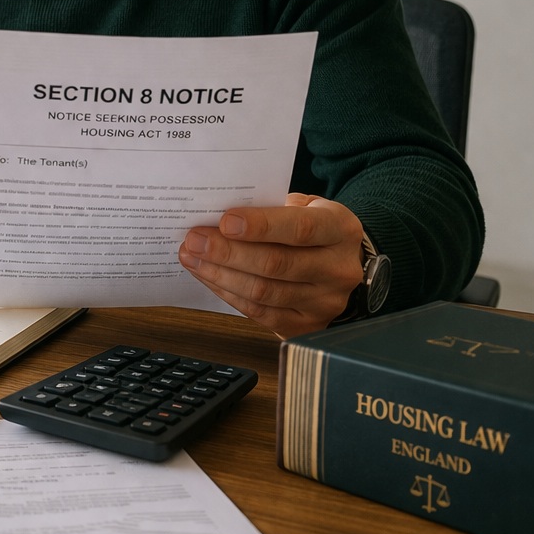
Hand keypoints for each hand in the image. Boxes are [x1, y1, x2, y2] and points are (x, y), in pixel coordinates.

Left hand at [178, 193, 365, 337]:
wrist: (340, 263)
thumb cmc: (311, 227)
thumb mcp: (304, 207)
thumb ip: (271, 208)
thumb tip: (219, 215)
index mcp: (341, 230)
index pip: (301, 228)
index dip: (261, 226)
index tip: (225, 222)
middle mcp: (338, 269)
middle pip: (276, 264)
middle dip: (228, 252)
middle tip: (194, 240)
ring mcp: (325, 302)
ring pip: (263, 292)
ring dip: (220, 274)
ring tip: (192, 257)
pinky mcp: (307, 325)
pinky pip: (259, 312)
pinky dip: (227, 293)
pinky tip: (208, 276)